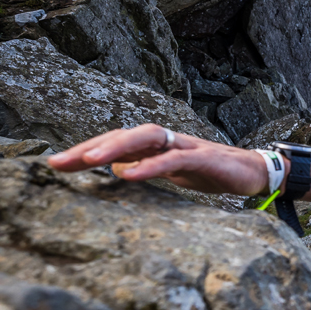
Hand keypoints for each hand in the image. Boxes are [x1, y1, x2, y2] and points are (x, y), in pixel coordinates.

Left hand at [47, 124, 271, 195]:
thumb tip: (115, 168)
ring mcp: (185, 145)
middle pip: (123, 134)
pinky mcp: (203, 157)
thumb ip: (145, 167)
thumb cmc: (213, 172)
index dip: (85, 150)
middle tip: (58, 163)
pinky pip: (171, 158)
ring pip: (145, 137)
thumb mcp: (172, 174)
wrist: (255, 172)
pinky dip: (148, 165)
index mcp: (157, 144)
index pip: (114, 141)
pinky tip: (126, 175)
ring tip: (88, 161)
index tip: (55, 165)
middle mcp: (167, 138)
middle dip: (89, 146)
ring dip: (114, 147)